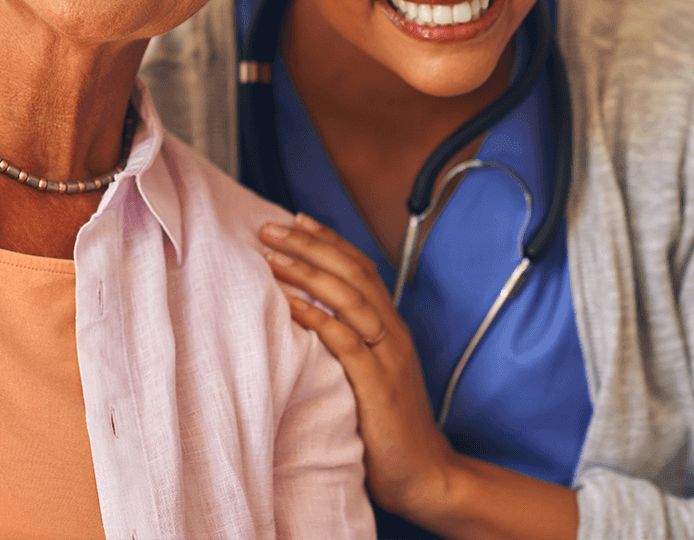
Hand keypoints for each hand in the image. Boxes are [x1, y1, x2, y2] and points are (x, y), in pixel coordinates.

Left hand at [260, 213, 455, 518]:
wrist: (423, 473)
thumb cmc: (387, 425)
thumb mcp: (370, 373)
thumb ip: (349, 341)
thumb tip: (307, 313)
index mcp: (391, 327)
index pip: (361, 268)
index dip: (329, 240)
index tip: (295, 219)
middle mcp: (393, 333)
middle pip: (353, 273)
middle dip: (310, 245)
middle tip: (270, 228)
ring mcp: (388, 357)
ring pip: (350, 299)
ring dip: (308, 273)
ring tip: (272, 256)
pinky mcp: (378, 386)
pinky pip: (346, 342)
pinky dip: (318, 318)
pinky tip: (290, 304)